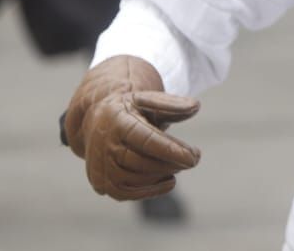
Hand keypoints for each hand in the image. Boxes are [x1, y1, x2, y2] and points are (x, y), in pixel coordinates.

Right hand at [63, 55, 200, 200]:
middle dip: (171, 164)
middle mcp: (104, 145)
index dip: (171, 151)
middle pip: (142, 162)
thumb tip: (195, 106)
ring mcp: (100, 166)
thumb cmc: (131, 110)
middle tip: (192, 159)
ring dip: (162, 175)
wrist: (98, 122)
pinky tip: (169, 180)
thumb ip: (172, 104)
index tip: (194, 157)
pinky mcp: (102, 183)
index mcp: (118, 121)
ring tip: (178, 165)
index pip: (146, 140)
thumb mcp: (149, 99)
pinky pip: (127, 194)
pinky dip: (150, 190)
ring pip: (135, 179)